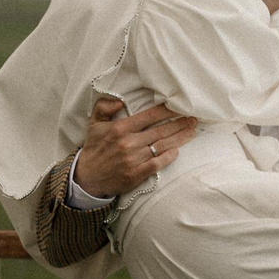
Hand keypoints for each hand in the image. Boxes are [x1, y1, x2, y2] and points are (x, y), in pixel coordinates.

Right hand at [72, 95, 197, 198]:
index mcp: (119, 129)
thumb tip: (119, 101)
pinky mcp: (136, 174)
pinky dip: (168, 157)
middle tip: (193, 118)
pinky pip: (157, 164)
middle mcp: (128, 143)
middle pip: (160, 131)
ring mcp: (133, 159)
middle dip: (179, 123)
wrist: (86, 178)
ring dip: (179, 138)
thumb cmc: (94, 149)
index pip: (148, 116)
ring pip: (161, 146)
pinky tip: (177, 151)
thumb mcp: (94, 124)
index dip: (166, 111)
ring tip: (192, 131)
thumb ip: (103, 108)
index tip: (179, 107)